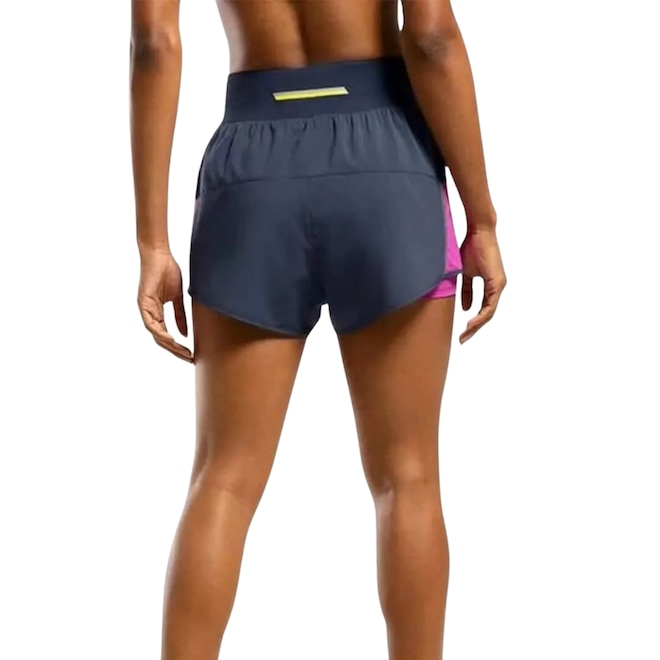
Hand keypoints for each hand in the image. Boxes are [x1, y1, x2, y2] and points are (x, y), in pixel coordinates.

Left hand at [137, 249, 192, 362]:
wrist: (159, 255)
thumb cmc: (168, 272)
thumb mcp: (178, 298)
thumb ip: (180, 316)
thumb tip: (185, 334)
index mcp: (157, 313)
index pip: (167, 336)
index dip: (178, 347)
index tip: (191, 354)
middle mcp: (149, 314)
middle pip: (161, 340)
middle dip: (176, 351)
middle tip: (189, 358)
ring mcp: (145, 310)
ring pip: (156, 335)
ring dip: (170, 345)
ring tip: (183, 352)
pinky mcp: (143, 303)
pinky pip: (151, 324)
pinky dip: (161, 333)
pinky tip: (171, 339)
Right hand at [459, 228, 506, 343]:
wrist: (479, 232)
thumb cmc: (471, 247)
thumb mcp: (465, 274)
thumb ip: (466, 290)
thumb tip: (465, 307)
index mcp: (490, 285)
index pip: (482, 308)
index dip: (472, 321)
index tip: (462, 331)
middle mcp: (497, 287)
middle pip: (486, 314)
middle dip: (474, 328)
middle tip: (463, 339)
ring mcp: (499, 285)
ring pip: (489, 312)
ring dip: (477, 325)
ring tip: (466, 334)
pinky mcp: (497, 282)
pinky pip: (490, 304)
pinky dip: (481, 315)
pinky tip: (472, 322)